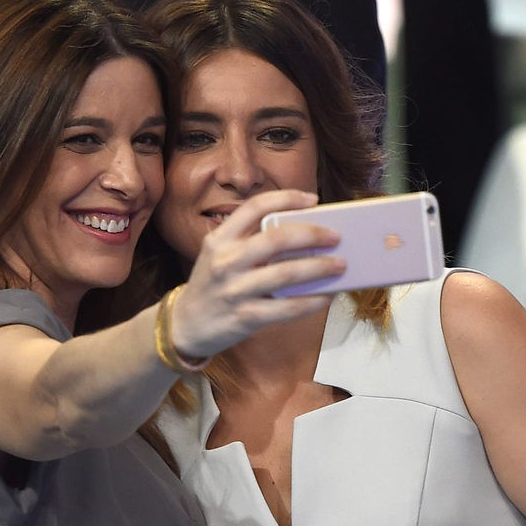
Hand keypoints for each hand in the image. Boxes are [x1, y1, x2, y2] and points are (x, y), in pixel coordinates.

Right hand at [169, 189, 345, 356]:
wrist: (185, 326)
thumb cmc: (212, 286)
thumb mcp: (219, 255)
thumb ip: (249, 242)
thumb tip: (302, 234)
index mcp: (220, 239)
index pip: (255, 207)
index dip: (287, 198)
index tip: (312, 200)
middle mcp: (226, 261)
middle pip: (276, 239)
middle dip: (312, 234)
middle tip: (335, 236)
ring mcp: (235, 290)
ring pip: (286, 274)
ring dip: (319, 268)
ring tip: (340, 265)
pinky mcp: (245, 317)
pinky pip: (286, 308)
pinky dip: (311, 301)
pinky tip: (326, 296)